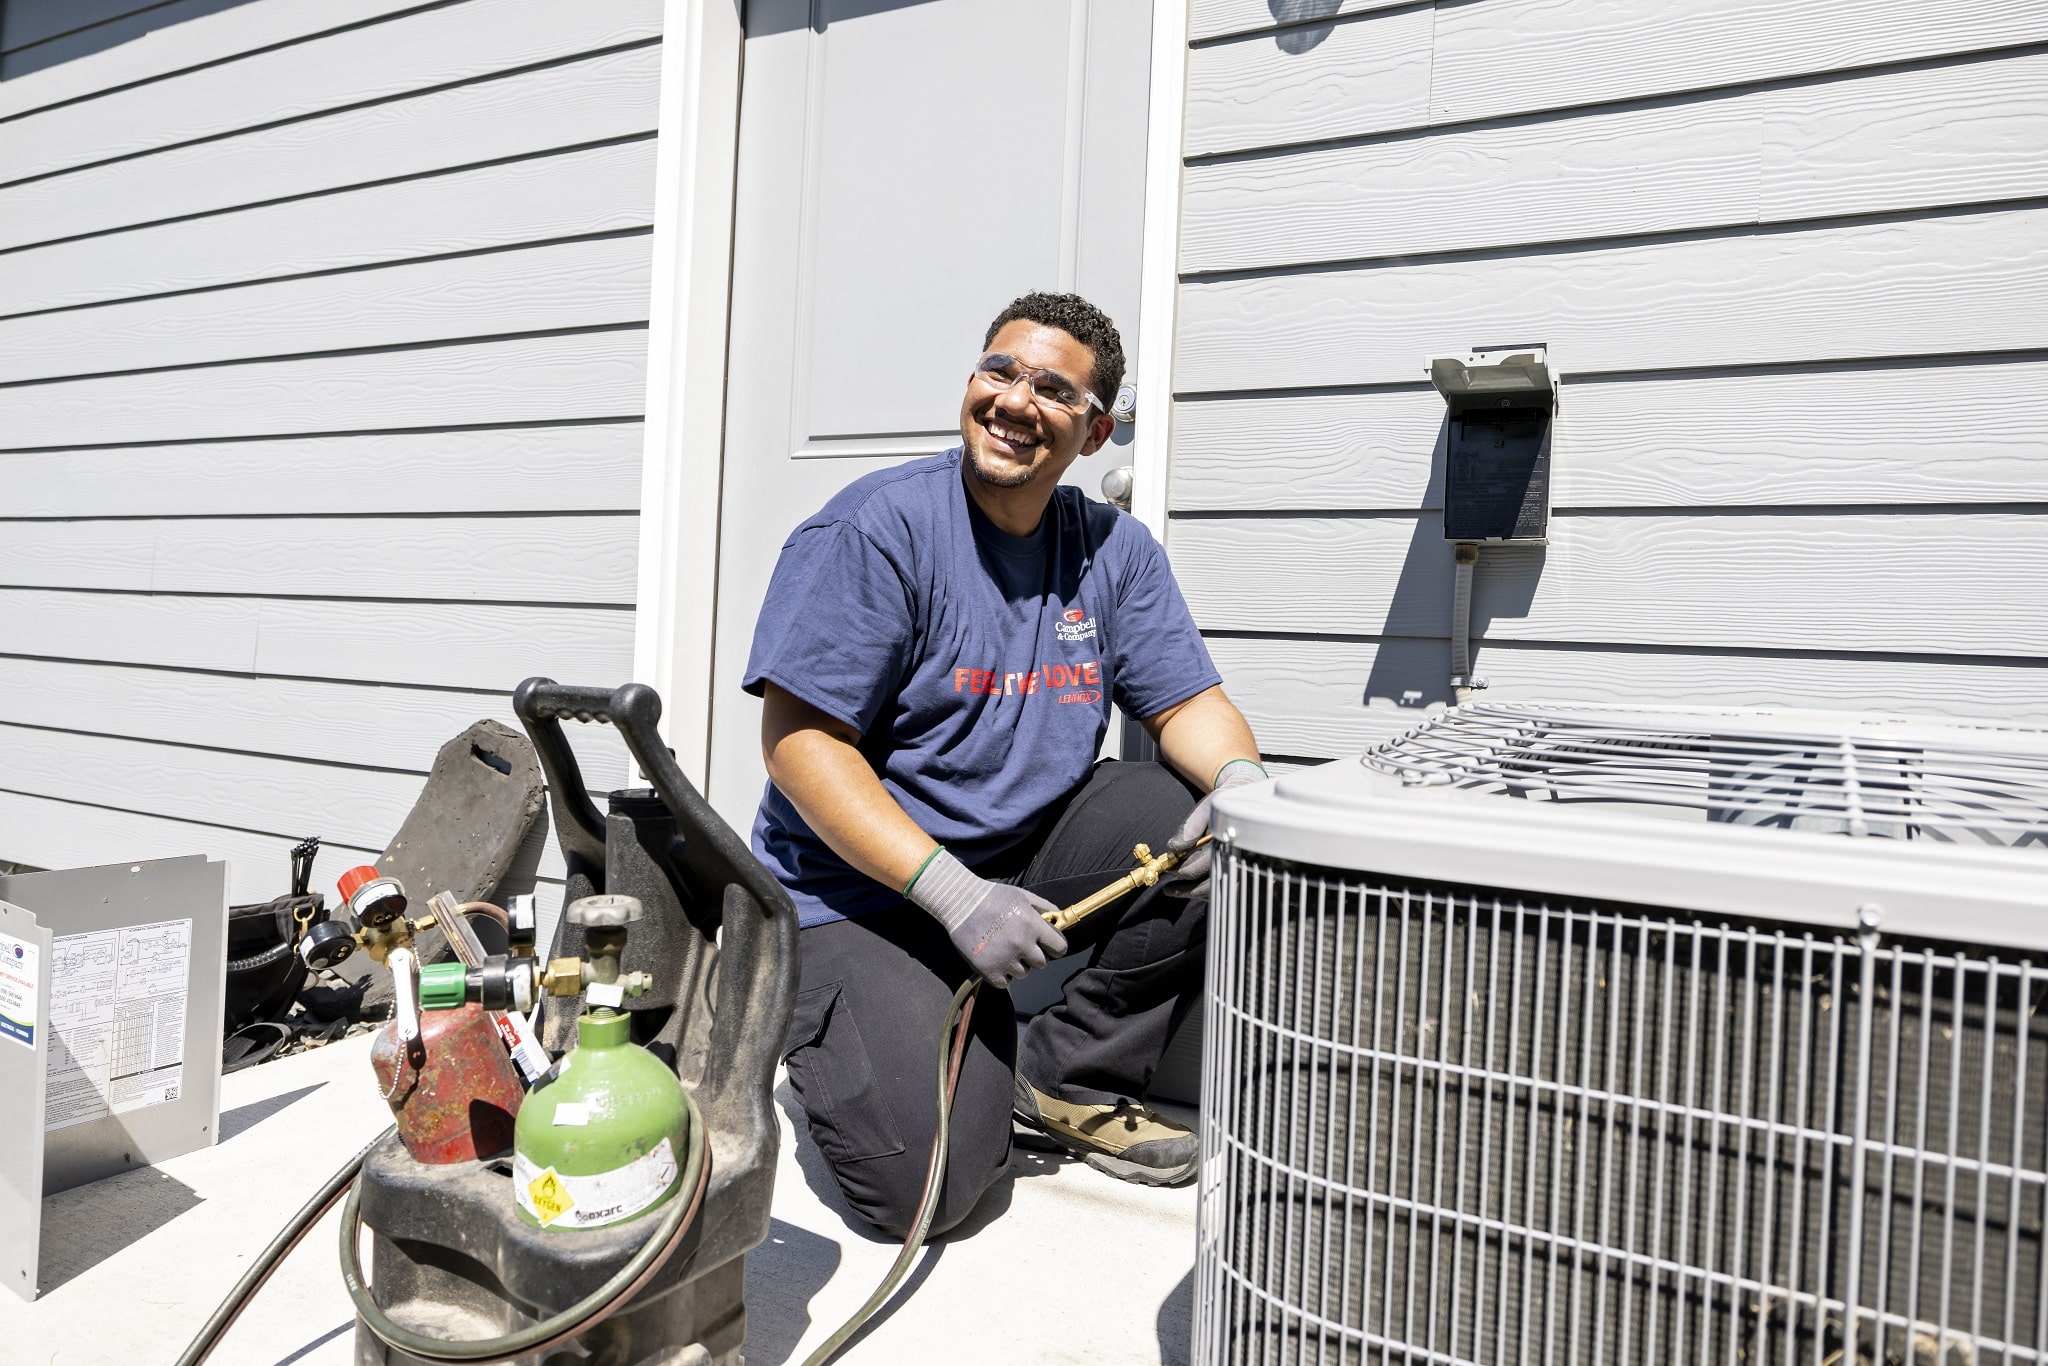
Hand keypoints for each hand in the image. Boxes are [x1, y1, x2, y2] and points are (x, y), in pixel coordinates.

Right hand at [907, 849, 1066, 987]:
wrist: (960, 903)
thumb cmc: (993, 897)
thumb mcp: (1024, 896)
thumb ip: (1045, 909)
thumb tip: (1061, 920)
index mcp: (1033, 925)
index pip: (1059, 948)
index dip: (1054, 947)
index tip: (1048, 946)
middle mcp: (1022, 944)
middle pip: (1042, 964)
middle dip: (1034, 956)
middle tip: (1020, 945)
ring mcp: (1005, 959)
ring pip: (1023, 973)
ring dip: (1017, 965)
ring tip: (1003, 948)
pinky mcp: (989, 971)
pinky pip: (1005, 982)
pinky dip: (1001, 975)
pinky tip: (994, 959)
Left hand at [1164, 759, 1268, 899]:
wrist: (1247, 799)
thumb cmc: (1226, 802)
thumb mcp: (1208, 807)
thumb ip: (1191, 826)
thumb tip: (1174, 847)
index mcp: (1230, 841)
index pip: (1205, 864)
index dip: (1184, 870)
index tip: (1169, 868)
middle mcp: (1238, 857)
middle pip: (1211, 884)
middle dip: (1186, 888)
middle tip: (1168, 888)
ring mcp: (1241, 866)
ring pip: (1217, 890)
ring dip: (1193, 893)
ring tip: (1173, 891)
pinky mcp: (1239, 870)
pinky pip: (1223, 888)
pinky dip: (1205, 892)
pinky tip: (1190, 889)